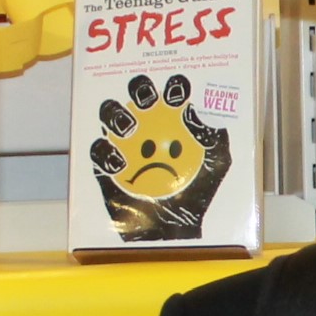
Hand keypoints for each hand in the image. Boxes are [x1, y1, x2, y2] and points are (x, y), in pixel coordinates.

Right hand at [90, 72, 235, 242]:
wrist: (175, 230)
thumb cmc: (199, 193)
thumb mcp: (217, 163)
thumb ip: (212, 134)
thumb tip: (192, 109)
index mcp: (175, 117)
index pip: (172, 90)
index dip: (174, 85)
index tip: (177, 96)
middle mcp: (147, 123)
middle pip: (137, 92)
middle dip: (140, 87)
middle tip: (147, 100)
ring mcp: (123, 142)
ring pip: (109, 113)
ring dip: (116, 114)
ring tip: (128, 129)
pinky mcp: (104, 165)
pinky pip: (98, 151)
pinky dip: (105, 152)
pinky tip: (120, 164)